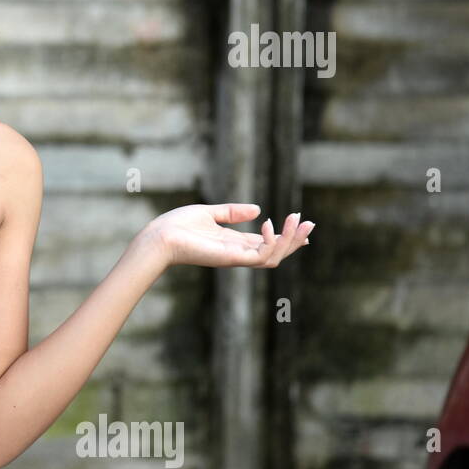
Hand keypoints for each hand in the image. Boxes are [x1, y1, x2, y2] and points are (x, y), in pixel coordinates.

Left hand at [148, 203, 313, 268]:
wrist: (159, 237)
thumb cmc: (177, 226)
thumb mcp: (209, 213)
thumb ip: (232, 212)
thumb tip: (258, 209)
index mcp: (233, 243)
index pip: (266, 244)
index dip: (285, 235)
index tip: (301, 222)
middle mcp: (237, 253)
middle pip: (276, 252)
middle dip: (295, 239)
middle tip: (308, 222)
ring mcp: (236, 258)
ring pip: (274, 257)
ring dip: (290, 241)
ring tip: (298, 222)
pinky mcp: (232, 259)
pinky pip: (261, 257)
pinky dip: (272, 242)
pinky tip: (271, 224)